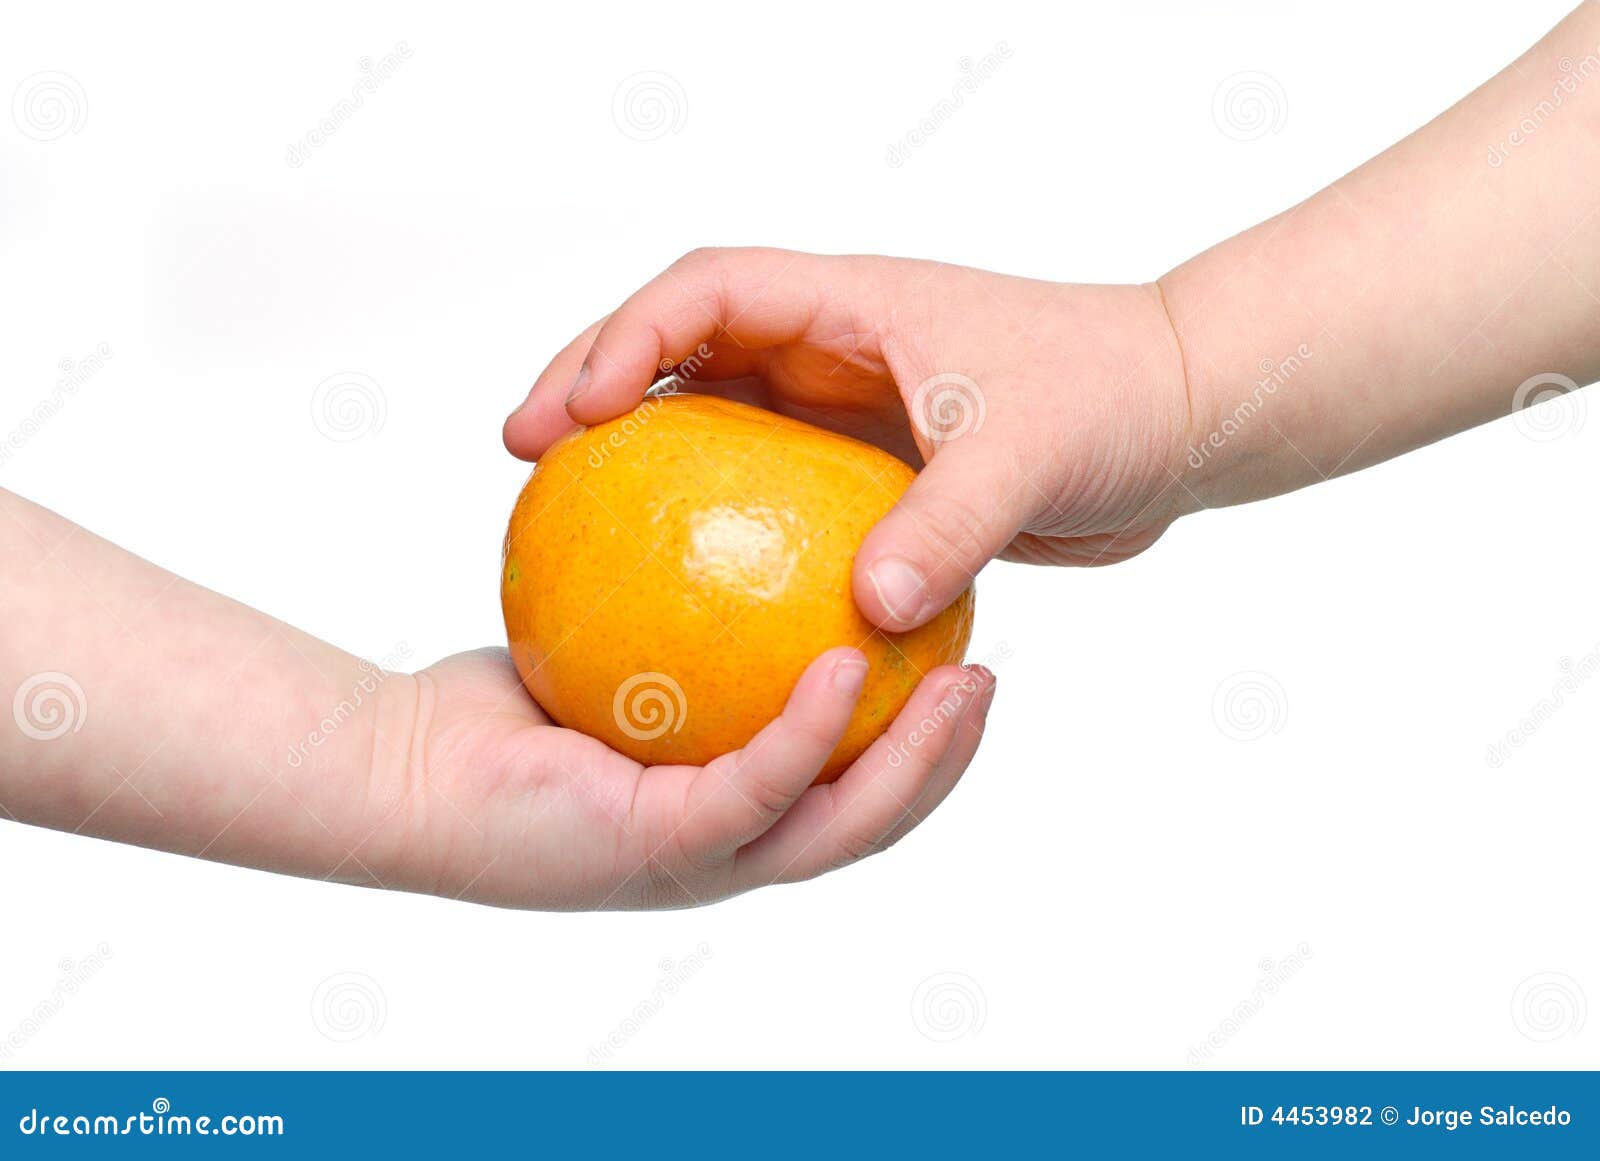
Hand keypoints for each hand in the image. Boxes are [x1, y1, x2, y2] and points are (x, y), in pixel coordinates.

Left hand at [379, 645, 993, 908]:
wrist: (408, 768)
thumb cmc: (507, 708)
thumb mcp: (616, 650)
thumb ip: (684, 616)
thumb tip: (737, 523)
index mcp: (732, 813)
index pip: (853, 789)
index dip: (923, 743)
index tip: (962, 660)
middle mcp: (730, 848)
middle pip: (874, 820)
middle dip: (947, 759)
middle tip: (991, 676)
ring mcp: (701, 858)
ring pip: (841, 824)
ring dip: (914, 760)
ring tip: (964, 684)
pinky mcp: (663, 846)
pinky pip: (757, 784)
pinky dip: (811, 734)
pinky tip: (846, 670)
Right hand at [504, 248, 1193, 630]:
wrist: (1173, 416)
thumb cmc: (1111, 398)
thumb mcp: (1031, 455)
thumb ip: (948, 525)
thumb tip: (865, 613)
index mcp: (850, 306)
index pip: (708, 293)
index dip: (623, 337)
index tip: (571, 410)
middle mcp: (832, 347)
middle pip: (678, 346)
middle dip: (591, 382)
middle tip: (520, 452)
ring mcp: (842, 407)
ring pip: (710, 417)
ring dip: (637, 455)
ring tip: (565, 519)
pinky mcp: (863, 471)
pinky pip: (761, 493)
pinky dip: (711, 525)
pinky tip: (679, 593)